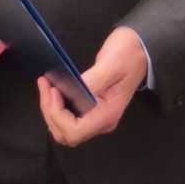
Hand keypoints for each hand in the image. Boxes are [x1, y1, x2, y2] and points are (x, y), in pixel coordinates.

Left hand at [37, 26, 147, 148]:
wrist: (139, 50)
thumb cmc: (128, 54)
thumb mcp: (111, 63)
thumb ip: (93, 79)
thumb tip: (73, 89)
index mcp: (107, 114)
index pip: (75, 131)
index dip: (57, 114)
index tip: (53, 90)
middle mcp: (101, 120)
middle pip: (66, 133)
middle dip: (50, 112)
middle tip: (45, 84)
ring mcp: (96, 116)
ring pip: (65, 128)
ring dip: (50, 109)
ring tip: (46, 85)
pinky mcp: (91, 108)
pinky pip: (68, 118)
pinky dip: (56, 106)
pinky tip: (53, 88)